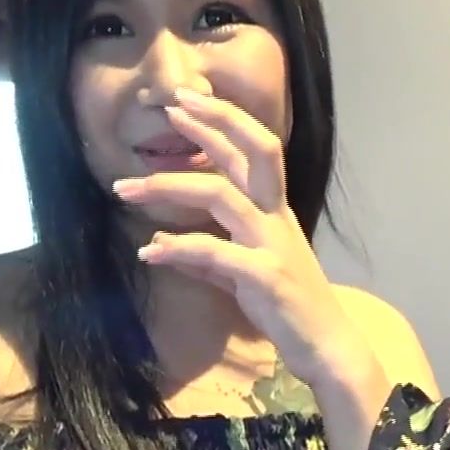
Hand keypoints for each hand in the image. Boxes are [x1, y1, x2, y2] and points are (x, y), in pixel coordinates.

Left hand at [116, 89, 378, 393]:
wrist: (325, 347)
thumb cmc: (288, 308)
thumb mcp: (242, 276)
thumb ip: (206, 257)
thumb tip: (160, 244)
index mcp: (273, 212)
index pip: (250, 152)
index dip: (219, 123)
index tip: (182, 103)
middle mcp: (275, 218)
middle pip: (251, 153)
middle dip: (212, 125)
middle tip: (170, 106)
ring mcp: (272, 243)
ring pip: (221, 195)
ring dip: (167, 187)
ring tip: (125, 189)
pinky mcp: (265, 275)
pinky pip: (215, 253)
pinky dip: (178, 248)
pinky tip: (148, 252)